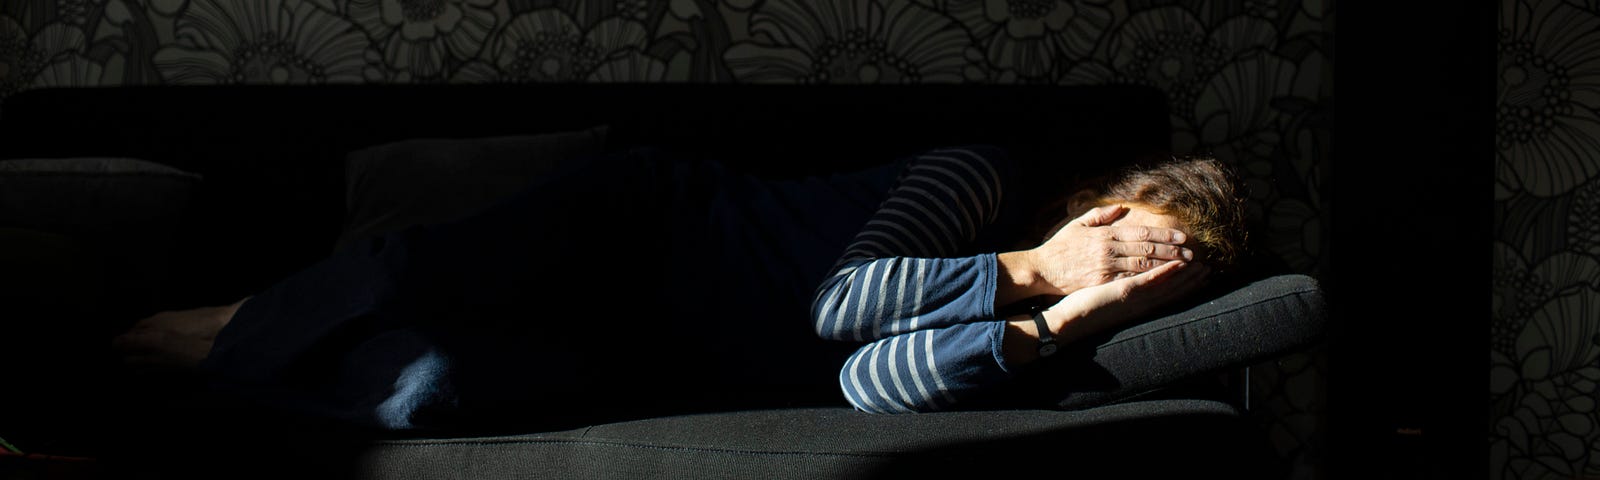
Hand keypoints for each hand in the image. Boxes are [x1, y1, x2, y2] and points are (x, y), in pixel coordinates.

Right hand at [1028, 205, 1191, 295]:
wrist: (1041, 270)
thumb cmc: (1060, 246)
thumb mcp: (1077, 224)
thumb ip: (1100, 215)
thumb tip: (1119, 207)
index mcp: (1105, 234)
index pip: (1141, 232)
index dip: (1163, 235)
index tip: (1181, 237)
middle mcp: (1108, 249)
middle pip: (1147, 249)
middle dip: (1172, 251)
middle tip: (1191, 253)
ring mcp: (1105, 267)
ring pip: (1143, 266)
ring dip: (1166, 266)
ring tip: (1185, 267)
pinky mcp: (1101, 282)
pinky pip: (1130, 281)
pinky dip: (1149, 280)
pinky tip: (1164, 281)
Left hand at [1045, 260, 1209, 342]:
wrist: (1066, 323)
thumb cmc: (1083, 310)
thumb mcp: (1106, 300)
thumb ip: (1121, 291)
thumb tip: (1129, 285)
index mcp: (1136, 306)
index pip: (1165, 295)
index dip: (1183, 286)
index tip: (1198, 277)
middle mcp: (1139, 306)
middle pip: (1172, 293)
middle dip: (1192, 282)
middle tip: (1210, 271)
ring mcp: (1133, 300)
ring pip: (1165, 286)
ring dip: (1185, 276)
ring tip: (1202, 266)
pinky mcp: (1123, 293)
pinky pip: (1148, 282)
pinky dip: (1164, 274)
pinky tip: (1176, 265)